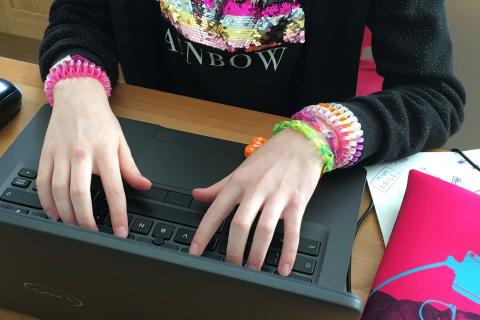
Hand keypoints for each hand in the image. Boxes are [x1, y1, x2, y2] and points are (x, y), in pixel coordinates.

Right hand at [37, 78, 150, 236]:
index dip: (118, 214)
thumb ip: (131, 167)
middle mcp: (81, 155)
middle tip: (92, 234)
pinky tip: (54, 213)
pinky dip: (46, 201)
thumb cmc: (100, 120)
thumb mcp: (121, 141)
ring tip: (74, 227)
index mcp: (104, 153)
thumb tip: (144, 185)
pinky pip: (43, 183)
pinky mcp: (46, 155)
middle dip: (86, 220)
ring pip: (59, 191)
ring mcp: (61, 155)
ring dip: (66, 214)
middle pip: (80, 194)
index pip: (114, 189)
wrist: (77, 97)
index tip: (120, 231)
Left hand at [190, 128, 323, 275]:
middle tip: (230, 268)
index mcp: (239, 183)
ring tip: (252, 270)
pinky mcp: (297, 202)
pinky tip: (284, 268)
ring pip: (264, 230)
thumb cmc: (271, 157)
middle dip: (233, 251)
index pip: (216, 211)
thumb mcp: (240, 169)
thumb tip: (197, 194)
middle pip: (240, 224)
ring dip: (257, 254)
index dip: (203, 233)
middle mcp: (256, 189)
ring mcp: (278, 196)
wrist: (302, 142)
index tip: (195, 252)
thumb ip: (218, 186)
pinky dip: (289, 252)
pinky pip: (293, 231)